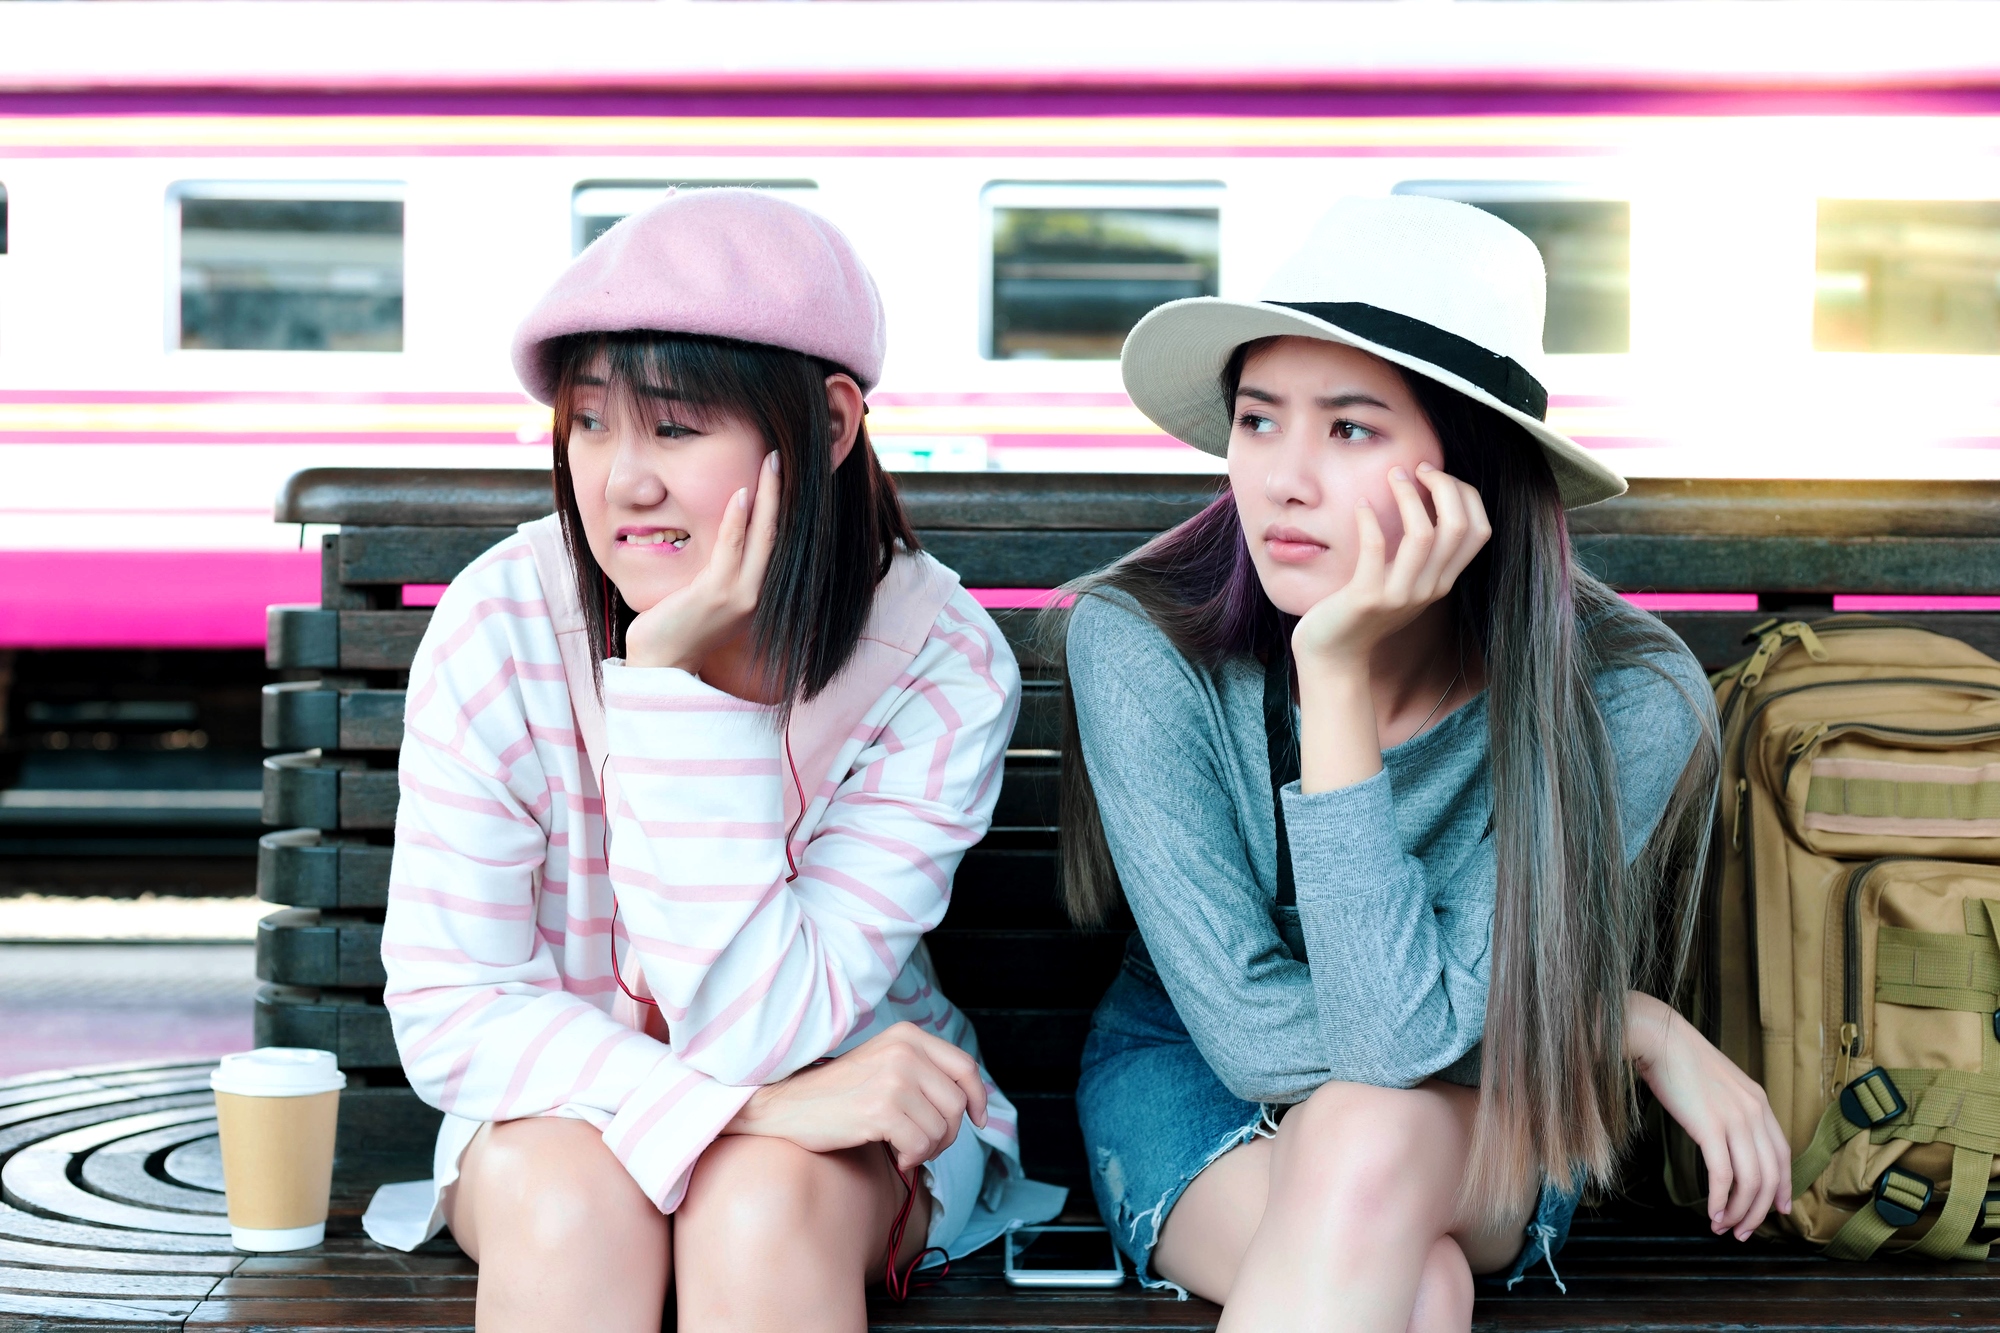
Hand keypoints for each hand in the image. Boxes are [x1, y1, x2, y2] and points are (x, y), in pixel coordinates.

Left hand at [623, 451, 780, 672]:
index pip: (773, 543)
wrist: (660, 663)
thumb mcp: (706, 595)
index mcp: (754, 593)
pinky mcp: (718, 594)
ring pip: (761, 536)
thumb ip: (719, 569)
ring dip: (766, 496)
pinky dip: (739, 519)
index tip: (777, 476)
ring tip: (769, 464)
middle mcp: (756, 594)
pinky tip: (741, 493)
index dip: (778, 507)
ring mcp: (741, 595)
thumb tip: (717, 536)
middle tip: (778, 458)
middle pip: (776, 534)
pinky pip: (732, 548)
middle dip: (779, 493)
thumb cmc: (677, 628)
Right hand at [722, 1022, 989, 1172]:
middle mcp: (904, 1051)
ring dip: (927, 1149)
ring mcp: (893, 1078)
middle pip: (957, 1103)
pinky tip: (895, 1157)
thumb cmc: (838, 1094)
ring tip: (903, 1149)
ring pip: (941, 1128)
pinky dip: (911, 1159)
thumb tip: (971, 1104)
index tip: (977, 1120)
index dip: (977, 1098)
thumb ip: (924, 1073)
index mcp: (908, 1036)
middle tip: (922, 1145)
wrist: (788, 1108)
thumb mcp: (885, 1065)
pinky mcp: (881, 1108)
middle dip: (947, 1134)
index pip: (965, 1067)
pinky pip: (921, 1145)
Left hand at [1291, 462, 1489, 671]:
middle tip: (1417, 468)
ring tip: (1392, 475)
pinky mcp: (1366, 597)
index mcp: (1443, 581)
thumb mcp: (1404, 581)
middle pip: (1458, 527)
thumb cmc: (1364, 610)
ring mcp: (1400, 595)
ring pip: (1423, 535)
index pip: (1480, 530)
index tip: (1436, 475)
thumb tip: (1426, 498)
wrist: (1334, 654)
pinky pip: (1374, 549)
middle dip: (1443, 486)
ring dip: (1408, 496)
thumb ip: (1421, 554)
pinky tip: (1360, 504)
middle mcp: (1430, 588)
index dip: (1466, 495)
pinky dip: (1369, 520)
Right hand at [1626, 991, 1790, 1239]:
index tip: (1778, 1209)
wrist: (1658, 1038)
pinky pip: (1723, 1175)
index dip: (1783, 1187)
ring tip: (1725, 1228)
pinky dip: (1720, 1200)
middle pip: (1769, 1175)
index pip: (1783, 1155)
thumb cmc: (1679, 1059)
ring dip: (1739, 1211)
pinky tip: (1712, 1213)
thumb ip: (1731, 1108)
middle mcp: (1754, 1112)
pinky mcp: (1710, 1127)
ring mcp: (1734, 1120)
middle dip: (1759, 1210)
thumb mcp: (1719, 1083)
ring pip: (1750, 1181)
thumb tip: (1726, 1137)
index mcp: (1759, 1101)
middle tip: (1744, 1231)